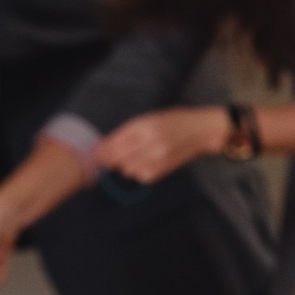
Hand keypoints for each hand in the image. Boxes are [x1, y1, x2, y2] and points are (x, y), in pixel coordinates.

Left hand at [94, 106, 223, 184]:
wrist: (200, 131)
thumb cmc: (173, 120)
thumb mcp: (148, 118)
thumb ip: (127, 131)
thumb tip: (105, 146)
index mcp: (144, 127)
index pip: (115, 143)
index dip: (102, 150)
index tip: (94, 153)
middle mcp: (150, 144)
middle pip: (118, 159)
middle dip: (110, 159)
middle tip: (106, 158)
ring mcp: (158, 159)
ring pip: (128, 170)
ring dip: (125, 165)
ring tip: (131, 157)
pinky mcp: (164, 170)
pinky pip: (141, 176)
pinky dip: (138, 172)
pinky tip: (143, 163)